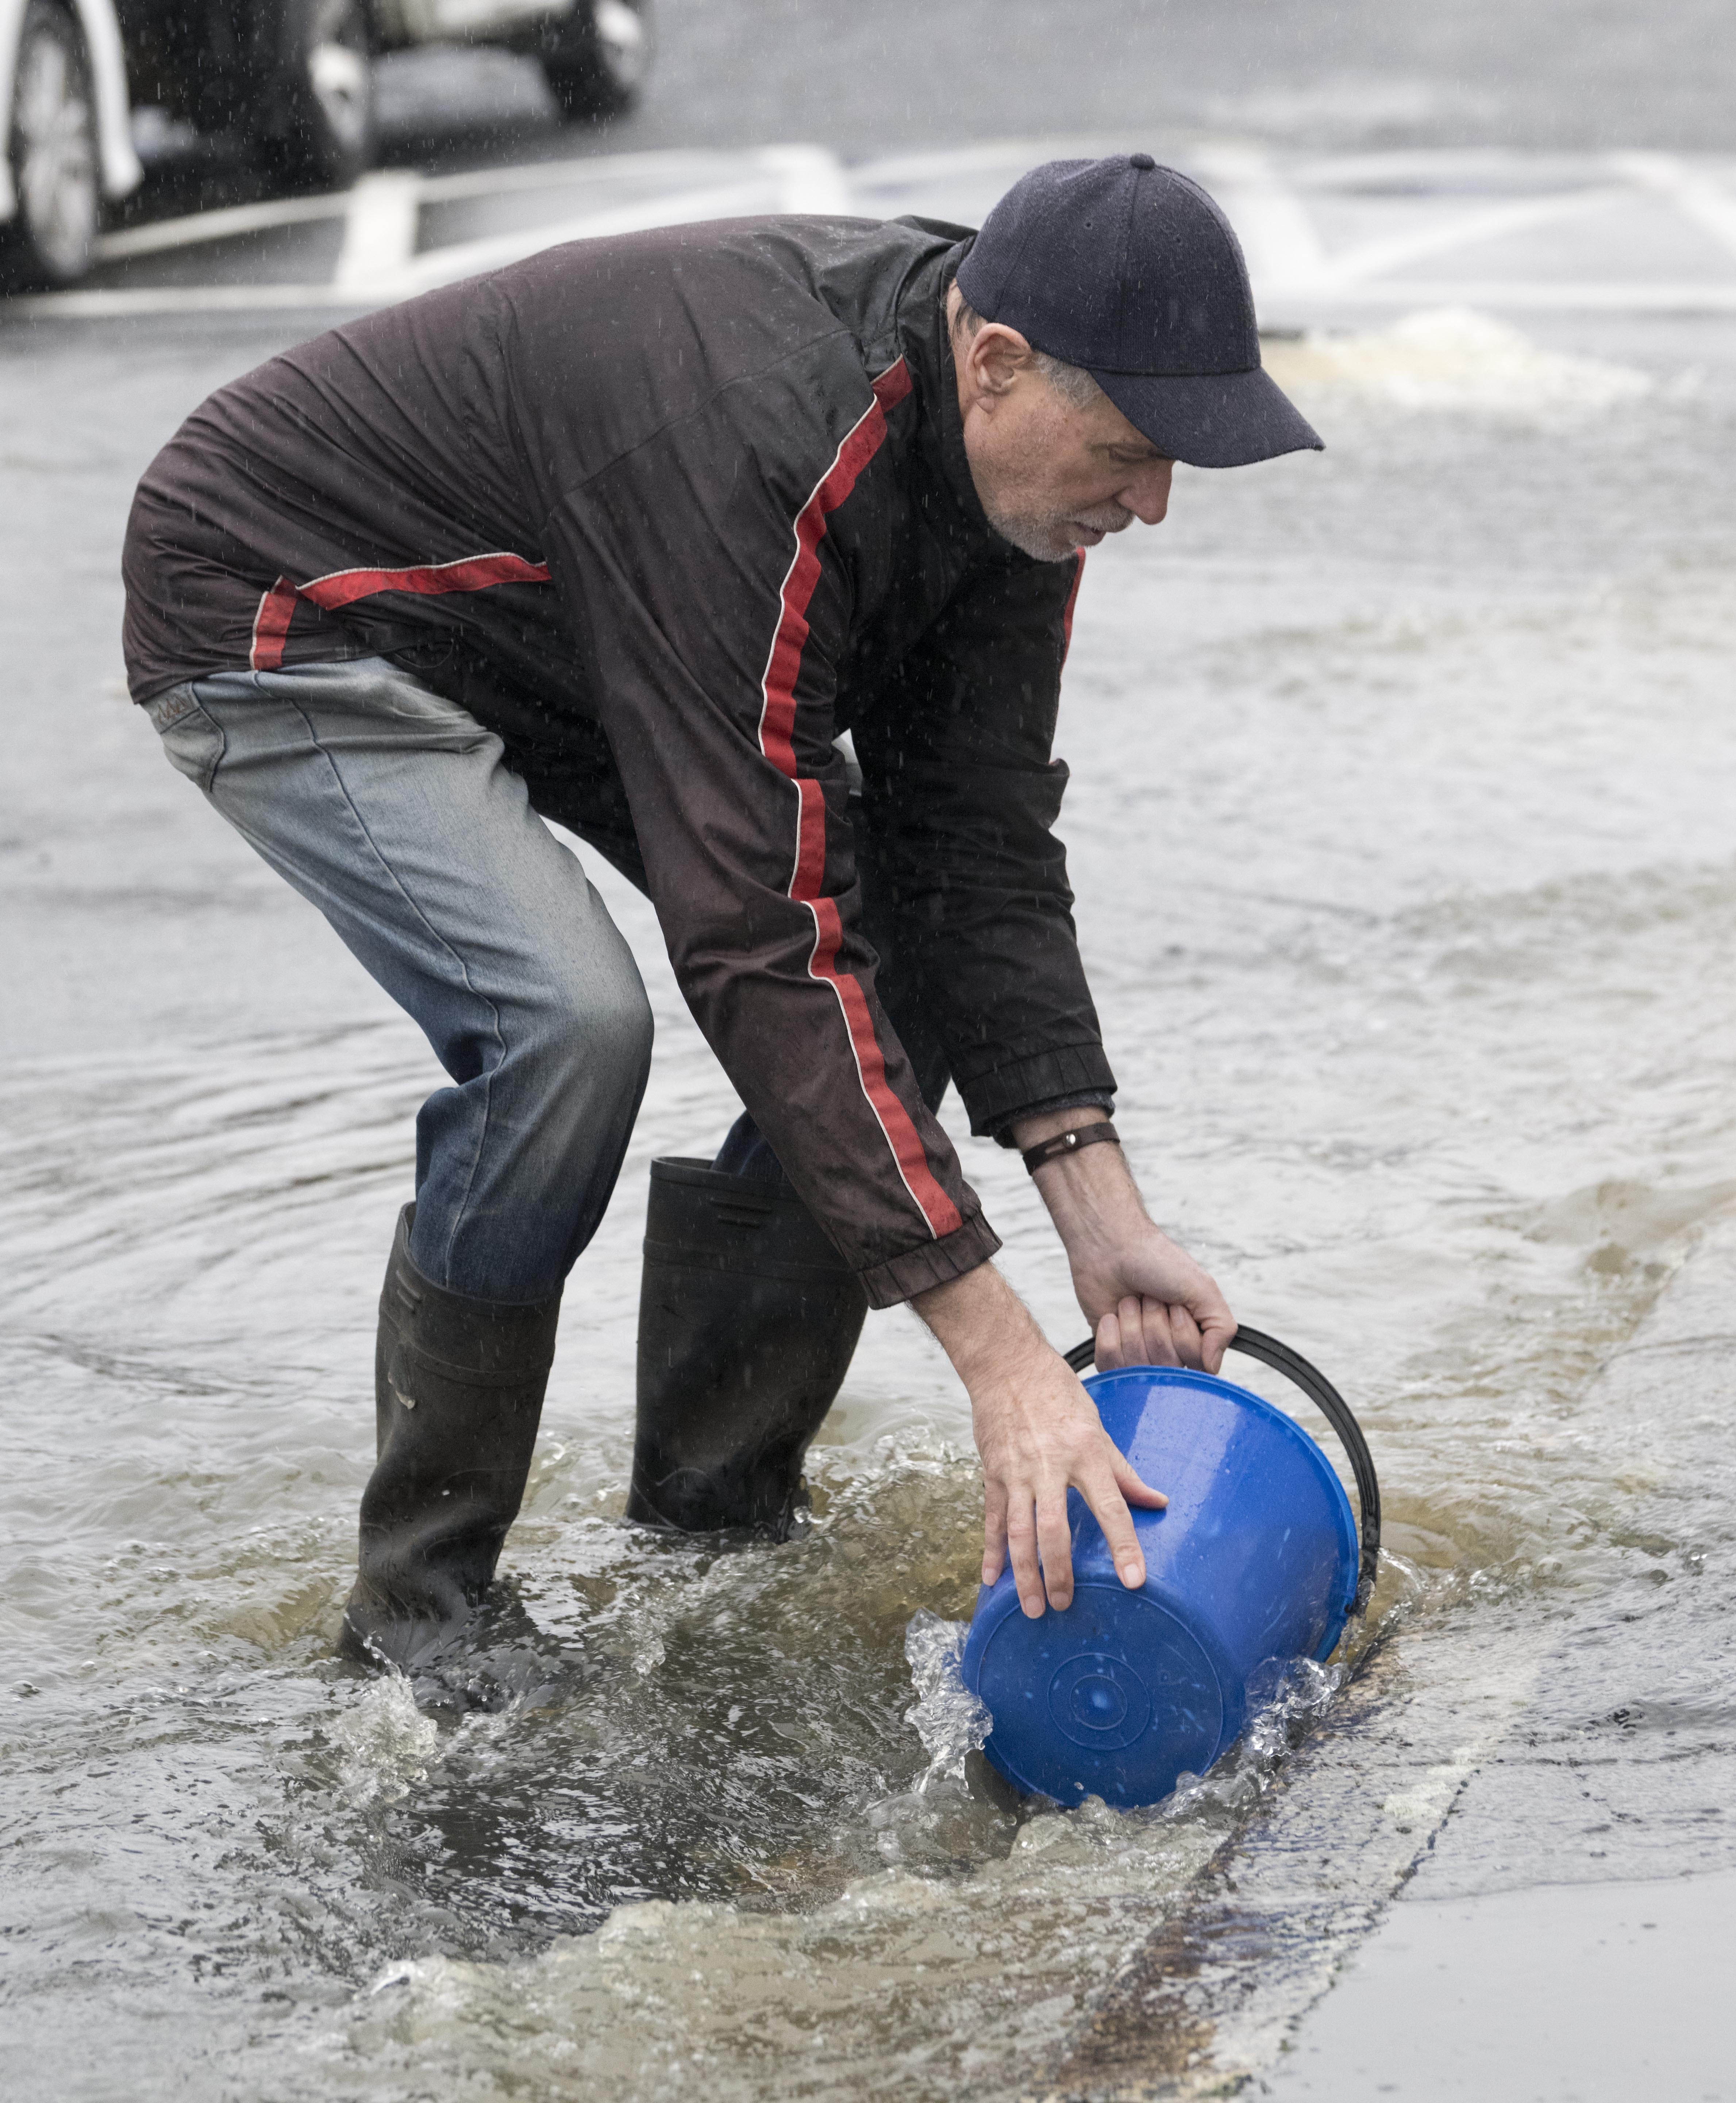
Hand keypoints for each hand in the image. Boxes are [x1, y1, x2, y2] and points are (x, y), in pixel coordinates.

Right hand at [914, 1262, 1165, 1616]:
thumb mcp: (1098, 1427)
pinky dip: (990, 1551)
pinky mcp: (993, 1472)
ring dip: (1024, 1573)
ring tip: (1033, 1608)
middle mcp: (1051, 1465)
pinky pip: (992, 1519)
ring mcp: (1017, 1471)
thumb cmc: (1058, 1393)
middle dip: (1058, 1572)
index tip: (1134, 1581)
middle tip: (1064, 1606)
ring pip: (1018, 1531)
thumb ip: (1125, 1471)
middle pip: (1054, 1529)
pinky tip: (990, 1580)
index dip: (1123, 1546)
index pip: (1110, 1508)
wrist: (1007, 1363)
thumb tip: (1158, 1502)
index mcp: (1086, 1454)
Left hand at [1012, 1110, 1234, 1373]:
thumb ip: (1222, 1326)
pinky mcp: (1105, 1348)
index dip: (1183, 1335)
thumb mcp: (1200, 1287)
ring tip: (1130, 1299)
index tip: (1173, 1305)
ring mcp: (1134, 1350)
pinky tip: (1111, 1311)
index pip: (1195, 1366)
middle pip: (1163, 1365)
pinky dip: (1110, 1334)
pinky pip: (1111, 1366)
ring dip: (1132, 1326)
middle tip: (1148, 1297)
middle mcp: (1165, 1349)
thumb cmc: (1157, 1258)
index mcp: (1194, 1339)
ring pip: (1137, 1365)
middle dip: (1154, 1324)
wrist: (1107, 1239)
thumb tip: (1213, 1367)